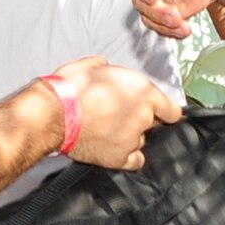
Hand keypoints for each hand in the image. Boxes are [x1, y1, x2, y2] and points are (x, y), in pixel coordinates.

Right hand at [47, 56, 182, 170]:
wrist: (53, 114)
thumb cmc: (71, 88)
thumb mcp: (95, 65)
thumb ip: (113, 72)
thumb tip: (109, 73)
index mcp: (144, 92)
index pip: (171, 109)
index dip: (164, 110)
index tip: (159, 112)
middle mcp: (143, 117)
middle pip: (154, 124)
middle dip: (140, 118)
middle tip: (119, 113)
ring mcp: (132, 140)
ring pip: (141, 140)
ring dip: (131, 136)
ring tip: (110, 130)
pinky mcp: (118, 158)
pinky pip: (134, 160)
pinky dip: (128, 155)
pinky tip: (116, 147)